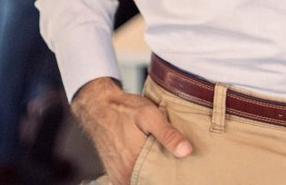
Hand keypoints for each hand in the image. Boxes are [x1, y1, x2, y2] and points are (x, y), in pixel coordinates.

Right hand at [71, 77, 191, 183]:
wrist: (99, 107)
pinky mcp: (115, 173)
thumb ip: (168, 134)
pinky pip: (132, 180)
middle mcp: (124, 174)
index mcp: (134, 163)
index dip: (170, 177)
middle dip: (162, 176)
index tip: (178, 170)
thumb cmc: (123, 109)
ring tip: (160, 160)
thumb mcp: (149, 115)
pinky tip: (148, 162)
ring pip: (141, 182)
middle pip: (150, 182)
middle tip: (172, 164)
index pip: (158, 181)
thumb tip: (186, 151)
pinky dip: (141, 174)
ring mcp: (118, 176)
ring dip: (151, 175)